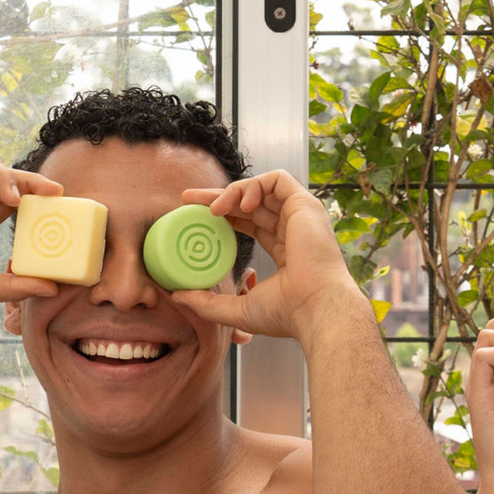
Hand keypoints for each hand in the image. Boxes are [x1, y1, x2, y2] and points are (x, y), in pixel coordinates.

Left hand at [170, 170, 364, 344]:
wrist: (315, 309)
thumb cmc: (286, 314)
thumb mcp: (238, 309)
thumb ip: (207, 304)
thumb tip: (178, 297)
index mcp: (284, 250)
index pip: (249, 223)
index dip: (223, 215)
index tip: (195, 214)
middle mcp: (294, 229)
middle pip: (251, 203)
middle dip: (218, 197)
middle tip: (188, 199)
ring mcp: (301, 216)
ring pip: (262, 188)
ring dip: (234, 191)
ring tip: (215, 208)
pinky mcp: (305, 205)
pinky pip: (277, 180)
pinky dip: (255, 185)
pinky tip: (242, 203)